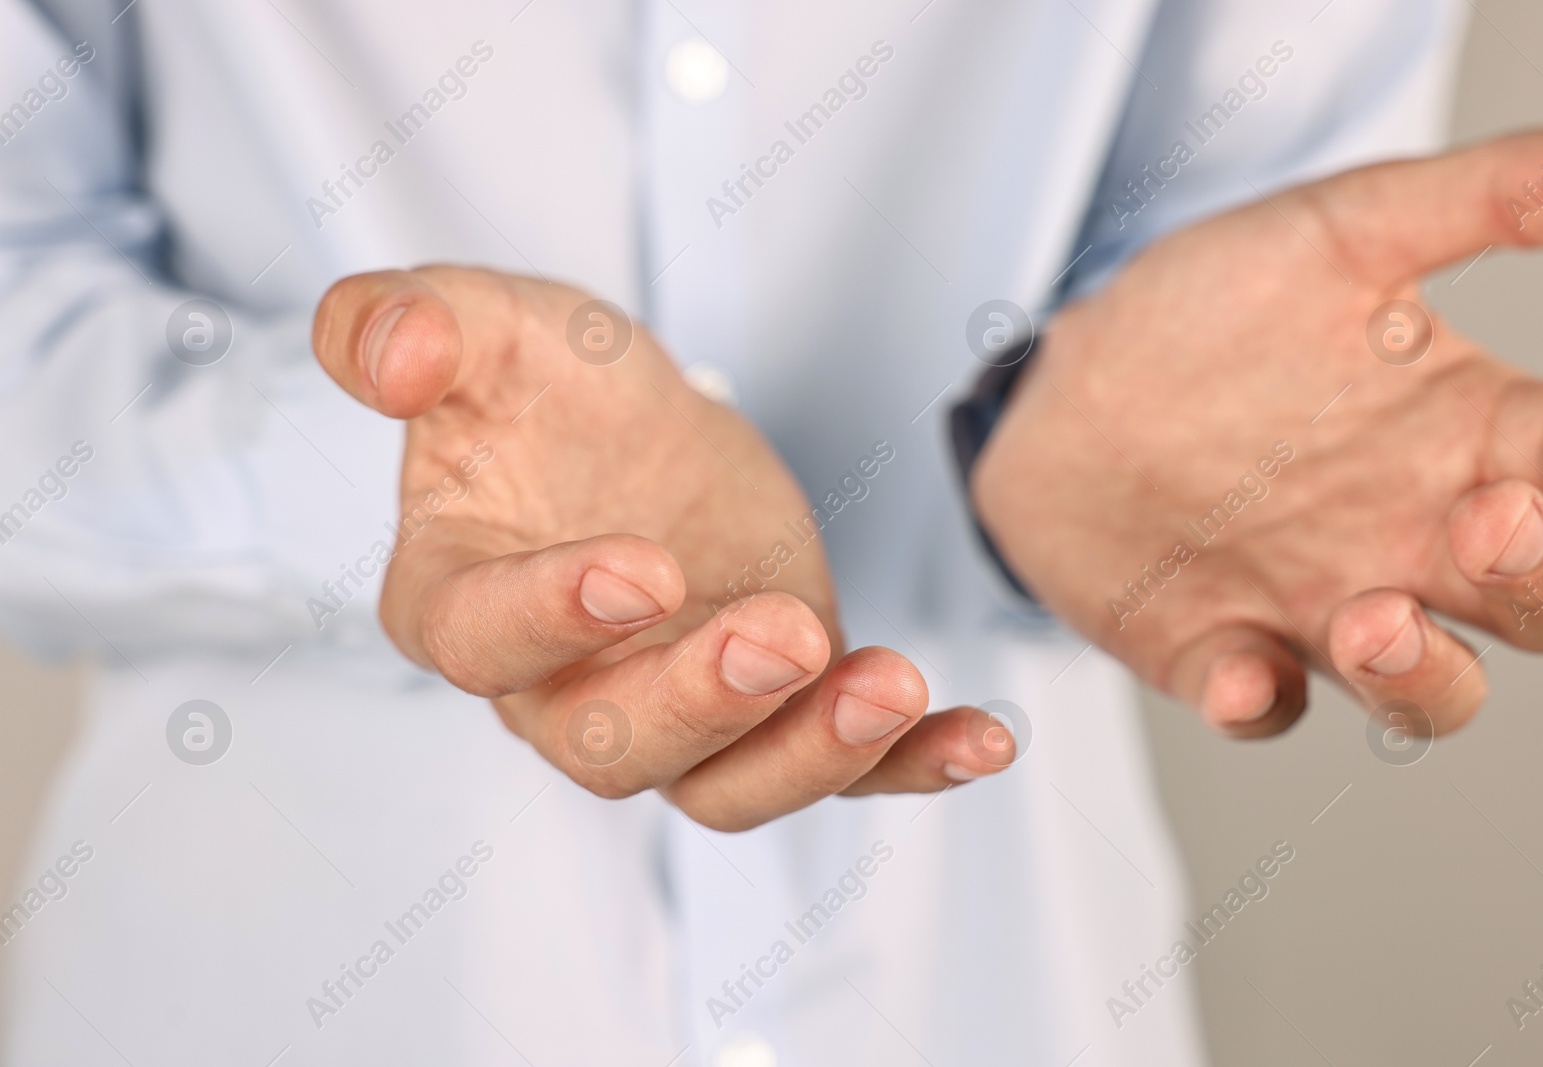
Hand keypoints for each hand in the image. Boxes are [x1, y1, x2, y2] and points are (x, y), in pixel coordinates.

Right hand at [312, 266, 1008, 828]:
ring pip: (719, 784)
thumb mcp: (487, 323)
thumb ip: (411, 322)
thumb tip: (386, 349)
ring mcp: (669, 709)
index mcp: (464, 597)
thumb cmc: (548, 390)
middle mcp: (557, 685)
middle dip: (699, 703)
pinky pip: (832, 768)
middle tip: (784, 630)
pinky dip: (905, 766)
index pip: (481, 640)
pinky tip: (980, 737)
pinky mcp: (767, 710)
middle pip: (608, 746)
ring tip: (892, 684)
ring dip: (806, 751)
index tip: (640, 569)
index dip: (550, 619)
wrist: (640, 429)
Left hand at [974, 131, 1542, 737]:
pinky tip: (1239, 670)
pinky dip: (1260, 705)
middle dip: (1542, 580)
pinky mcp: (1224, 653)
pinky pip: (1266, 709)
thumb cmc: (1206, 313)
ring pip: (1429, 690)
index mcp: (1467, 433)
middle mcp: (1415, 536)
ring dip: (1424, 675)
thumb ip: (1483, 198)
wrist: (1058, 385)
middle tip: (1489, 521)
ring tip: (1368, 617)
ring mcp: (1324, 607)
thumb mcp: (1339, 233)